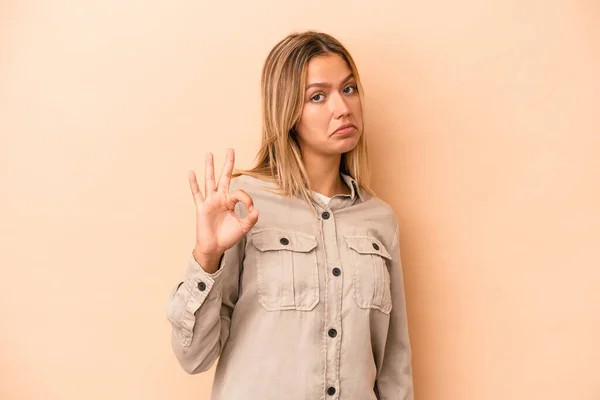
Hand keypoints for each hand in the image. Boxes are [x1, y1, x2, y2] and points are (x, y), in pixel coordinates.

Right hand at [189, 149, 258, 269]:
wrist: (214, 247)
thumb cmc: (227, 237)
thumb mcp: (243, 228)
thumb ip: (250, 219)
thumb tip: (256, 210)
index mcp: (230, 201)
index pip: (240, 193)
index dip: (247, 199)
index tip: (251, 209)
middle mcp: (220, 198)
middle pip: (224, 177)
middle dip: (228, 164)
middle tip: (230, 150)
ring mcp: (210, 201)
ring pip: (210, 181)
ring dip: (210, 167)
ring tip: (209, 154)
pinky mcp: (201, 207)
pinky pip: (197, 194)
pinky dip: (194, 184)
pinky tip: (191, 173)